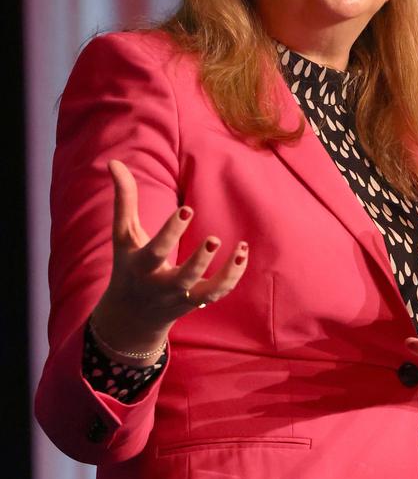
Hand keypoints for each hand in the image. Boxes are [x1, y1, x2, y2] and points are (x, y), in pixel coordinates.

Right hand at [91, 160, 247, 363]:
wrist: (131, 317)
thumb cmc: (128, 264)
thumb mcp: (122, 234)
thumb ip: (123, 198)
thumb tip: (114, 162)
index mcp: (140, 266)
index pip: (155, 251)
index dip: (171, 232)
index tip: (188, 210)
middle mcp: (161, 286)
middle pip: (182, 278)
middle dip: (199, 261)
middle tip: (214, 239)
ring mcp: (181, 297)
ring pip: (205, 292)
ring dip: (225, 273)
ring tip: (239, 248)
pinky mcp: (197, 302)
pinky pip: (218, 293)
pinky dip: (233, 276)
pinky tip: (242, 253)